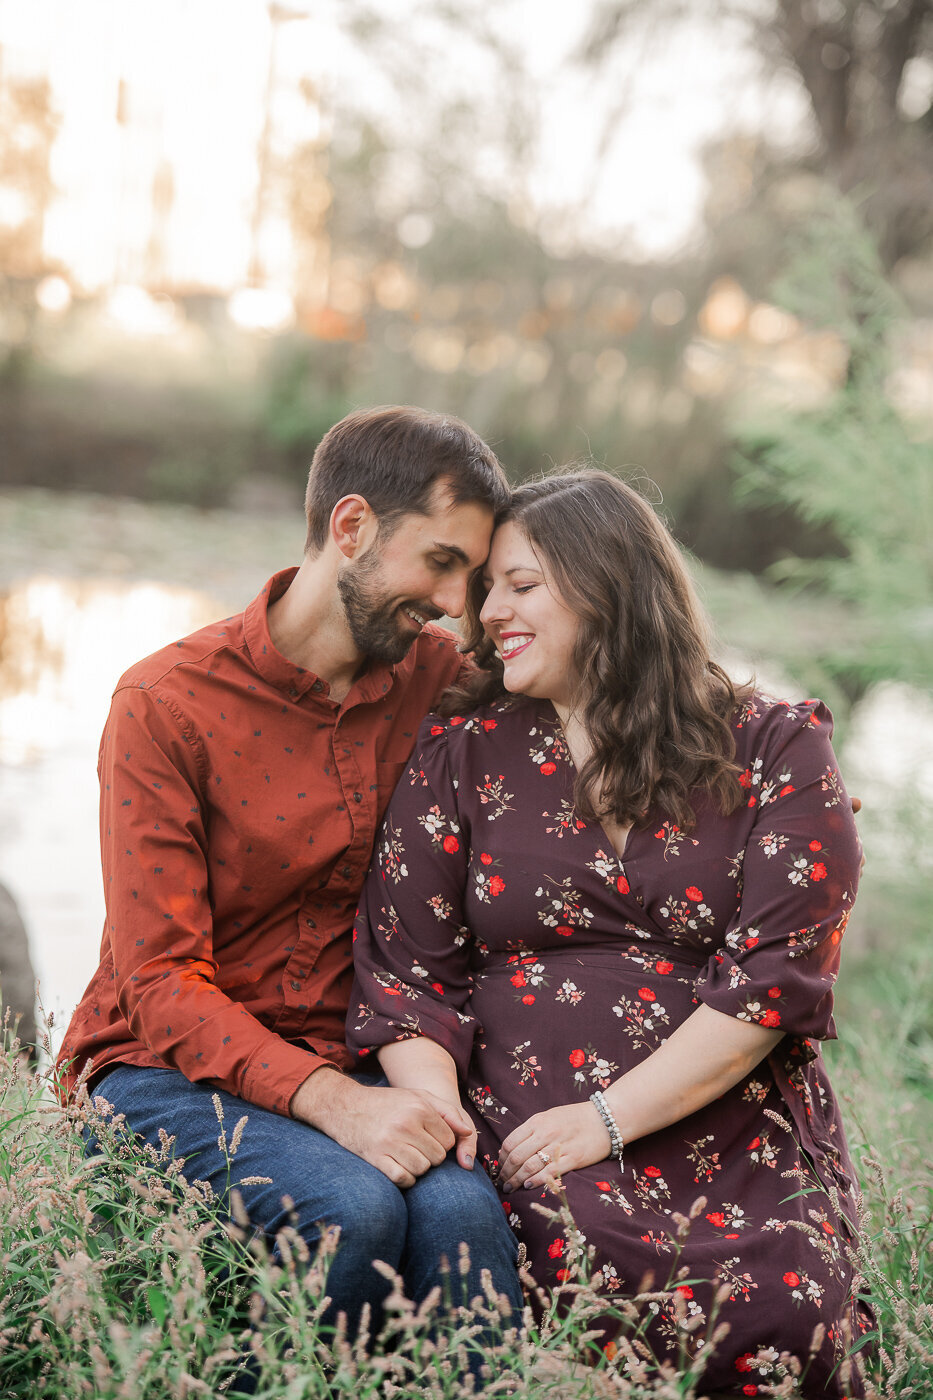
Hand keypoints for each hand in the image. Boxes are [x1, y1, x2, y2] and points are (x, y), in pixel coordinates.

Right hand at [292, 1069, 472, 1187]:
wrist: (345, 1106)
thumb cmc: (388, 1102)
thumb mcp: (419, 1096)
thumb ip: (448, 1112)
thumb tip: (467, 1132)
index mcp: (420, 1108)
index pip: (449, 1140)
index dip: (441, 1141)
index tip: (428, 1136)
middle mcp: (406, 1125)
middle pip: (438, 1157)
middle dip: (431, 1155)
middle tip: (415, 1146)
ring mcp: (390, 1143)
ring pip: (422, 1170)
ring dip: (418, 1167)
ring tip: (406, 1154)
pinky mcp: (376, 1159)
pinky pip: (404, 1179)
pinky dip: (405, 1178)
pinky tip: (398, 1166)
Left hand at [498, 1101, 610, 1192]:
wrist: (605, 1118)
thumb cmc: (575, 1117)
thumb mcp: (549, 1116)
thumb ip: (532, 1130)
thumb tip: (512, 1148)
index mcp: (538, 1121)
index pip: (511, 1142)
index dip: (502, 1158)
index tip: (500, 1167)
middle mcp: (546, 1133)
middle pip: (517, 1157)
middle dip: (506, 1173)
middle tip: (502, 1183)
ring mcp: (560, 1146)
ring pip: (530, 1167)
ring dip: (516, 1181)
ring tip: (511, 1188)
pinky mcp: (574, 1159)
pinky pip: (550, 1172)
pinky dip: (536, 1181)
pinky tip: (528, 1186)